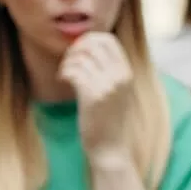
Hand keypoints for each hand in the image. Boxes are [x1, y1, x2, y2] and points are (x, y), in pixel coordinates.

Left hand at [64, 33, 139, 168]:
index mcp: (127, 73)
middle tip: (69, 62)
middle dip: (75, 49)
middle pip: (92, 43)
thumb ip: (110, 70)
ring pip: (80, 57)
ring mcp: (108, 86)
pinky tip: (63, 80)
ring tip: (65, 74)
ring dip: (67, 63)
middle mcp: (120, 77)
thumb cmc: (110, 122)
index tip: (79, 52)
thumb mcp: (118, 92)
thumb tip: (88, 46)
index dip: (89, 40)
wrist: (111, 150)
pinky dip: (64, 73)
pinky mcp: (93, 96)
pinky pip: (73, 71)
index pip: (108, 39)